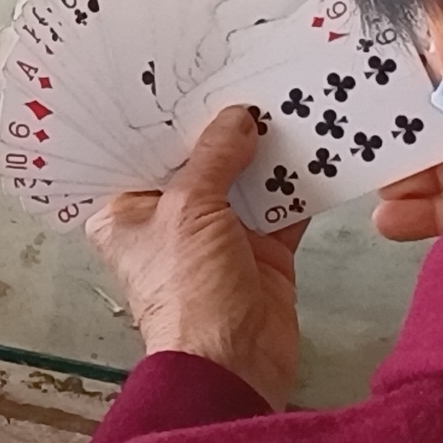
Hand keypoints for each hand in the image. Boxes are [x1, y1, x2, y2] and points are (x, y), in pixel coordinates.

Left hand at [84, 102, 307, 409]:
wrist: (235, 366)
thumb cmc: (188, 297)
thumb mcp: (189, 209)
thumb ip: (214, 157)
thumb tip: (236, 119)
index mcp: (126, 212)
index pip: (142, 152)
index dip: (165, 117)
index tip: (186, 76)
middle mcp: (170, 222)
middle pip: (199, 162)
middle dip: (224, 128)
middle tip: (245, 78)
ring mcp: (218, 239)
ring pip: (244, 182)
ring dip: (267, 153)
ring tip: (286, 103)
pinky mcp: (262, 255)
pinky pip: (282, 210)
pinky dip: (299, 185)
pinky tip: (316, 149)